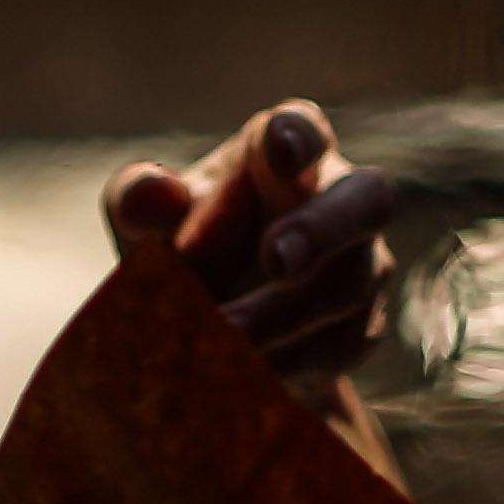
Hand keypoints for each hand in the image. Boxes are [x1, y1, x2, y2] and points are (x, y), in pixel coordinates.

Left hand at [105, 100, 396, 403]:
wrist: (215, 330)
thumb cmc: (182, 245)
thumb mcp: (144, 222)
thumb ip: (138, 200)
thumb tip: (149, 194)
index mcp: (282, 151)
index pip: (303, 129)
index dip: (297, 137)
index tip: (279, 148)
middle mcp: (338, 197)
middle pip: (365, 200)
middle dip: (321, 230)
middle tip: (273, 260)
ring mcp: (360, 264)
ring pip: (347, 287)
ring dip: (282, 316)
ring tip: (220, 337)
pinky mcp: (359, 328)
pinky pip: (338, 346)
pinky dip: (287, 361)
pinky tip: (238, 373)